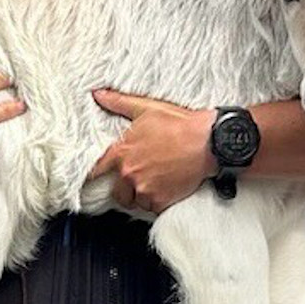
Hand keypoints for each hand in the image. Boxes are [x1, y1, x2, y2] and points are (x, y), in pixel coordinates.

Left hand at [89, 88, 215, 213]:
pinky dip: (159, 202)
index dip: (96, 174)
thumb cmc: (180, 125)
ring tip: (157, 183)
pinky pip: (153, 208)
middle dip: (126, 188)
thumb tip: (99, 94)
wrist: (208, 142)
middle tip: (139, 179)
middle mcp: (129, 172)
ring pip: (136, 201)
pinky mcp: (161, 200)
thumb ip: (119, 103)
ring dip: (143, 196)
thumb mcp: (147, 108)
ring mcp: (144, 188)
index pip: (97, 169)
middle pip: (117, 192)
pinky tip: (168, 189)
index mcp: (122, 151)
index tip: (97, 177)